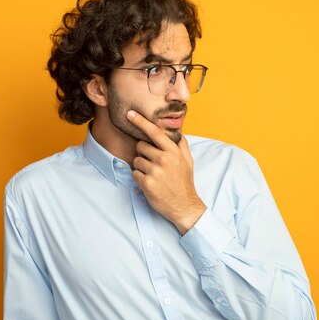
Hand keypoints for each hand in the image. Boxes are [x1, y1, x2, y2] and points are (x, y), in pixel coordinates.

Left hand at [127, 110, 205, 234]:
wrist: (184, 205)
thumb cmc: (184, 182)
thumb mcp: (188, 160)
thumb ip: (181, 144)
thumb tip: (177, 130)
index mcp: (173, 151)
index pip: (154, 132)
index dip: (141, 121)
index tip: (130, 114)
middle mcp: (164, 159)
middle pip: (141, 146)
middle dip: (143, 153)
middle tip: (153, 163)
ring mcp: (155, 172)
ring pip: (136, 160)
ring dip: (141, 167)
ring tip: (153, 175)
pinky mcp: (147, 183)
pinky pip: (134, 173)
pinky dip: (139, 178)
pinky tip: (150, 183)